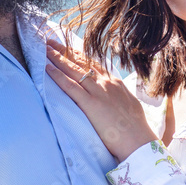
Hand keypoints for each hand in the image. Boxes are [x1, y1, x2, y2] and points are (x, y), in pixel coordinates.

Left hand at [45, 40, 157, 162]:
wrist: (140, 143)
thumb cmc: (136, 130)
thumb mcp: (130, 106)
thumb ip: (120, 97)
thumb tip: (115, 97)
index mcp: (115, 83)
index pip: (93, 64)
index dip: (78, 54)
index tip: (68, 47)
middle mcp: (106, 83)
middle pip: (81, 62)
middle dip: (64, 51)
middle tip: (50, 41)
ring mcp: (99, 92)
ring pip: (74, 70)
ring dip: (57, 58)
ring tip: (45, 49)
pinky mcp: (91, 104)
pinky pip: (70, 86)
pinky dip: (58, 76)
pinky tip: (47, 68)